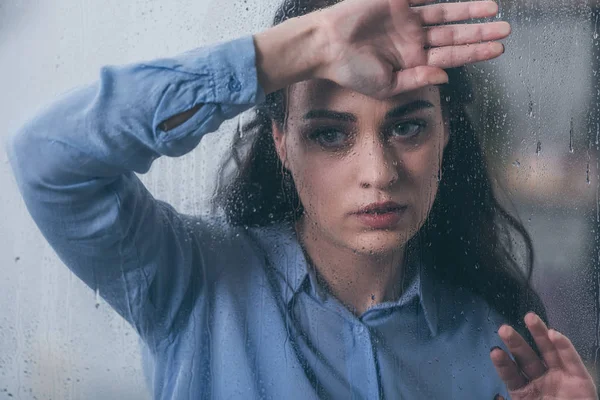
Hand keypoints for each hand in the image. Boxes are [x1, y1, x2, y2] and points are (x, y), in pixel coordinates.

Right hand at [314, 0, 509, 98]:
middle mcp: (413, 38)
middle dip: (480, 31)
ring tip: (494, 8)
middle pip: (454, 33)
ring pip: (445, 11)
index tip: (498, 50)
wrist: (326, 46)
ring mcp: (406, 18)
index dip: (475, 52)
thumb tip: (446, 77)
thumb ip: (418, 80)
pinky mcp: (397, 0)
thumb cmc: (351, 71)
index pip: (451, 55)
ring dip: (468, 10)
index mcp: (412, 60)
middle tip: (506, 29)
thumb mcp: (387, 87)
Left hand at [491, 312, 597, 399]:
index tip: (494, 351)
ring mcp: (559, 376)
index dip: (503, 363)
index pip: (511, 374)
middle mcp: (540, 380)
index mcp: (524, 391)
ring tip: (529, 317)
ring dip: (539, 334)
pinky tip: (554, 333)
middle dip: (515, 343)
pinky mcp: (579, 378)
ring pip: (547, 351)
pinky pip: (571, 359)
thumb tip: (495, 398)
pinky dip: (564, 346)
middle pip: (526, 358)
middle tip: (504, 329)